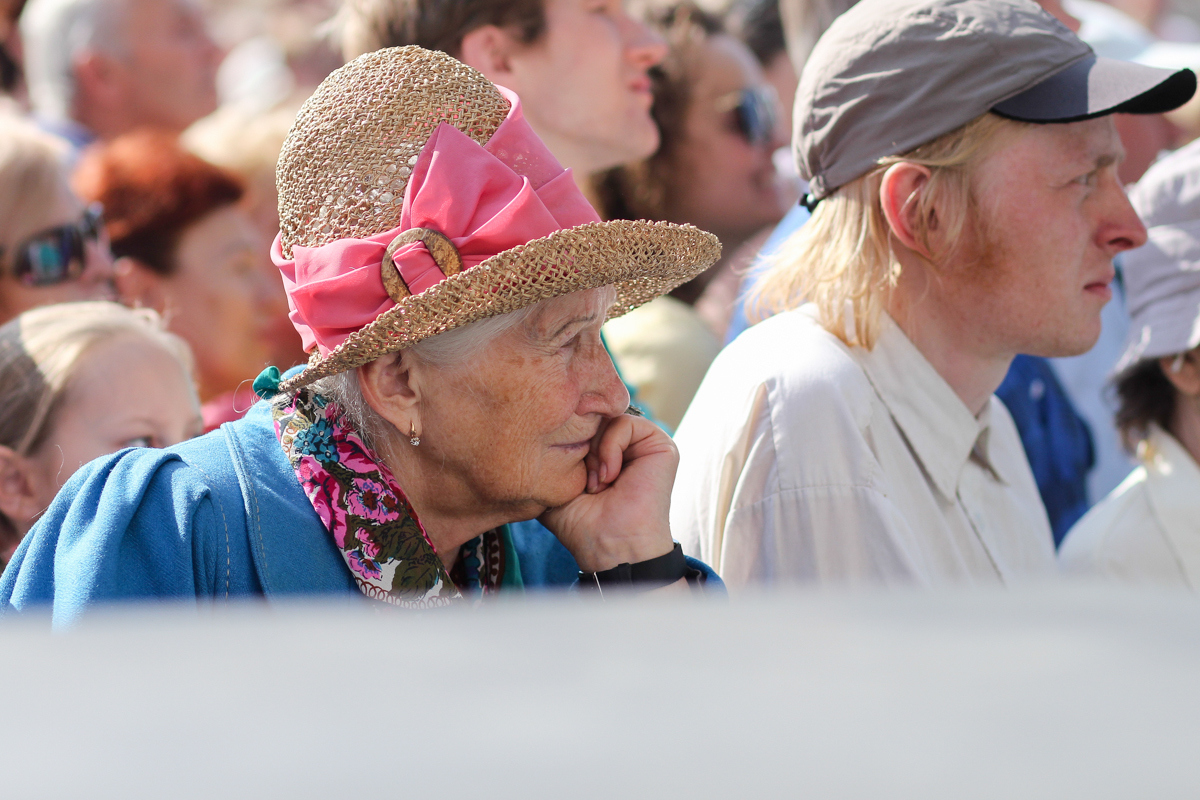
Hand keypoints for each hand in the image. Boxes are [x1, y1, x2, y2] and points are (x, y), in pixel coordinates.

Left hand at [539, 413, 676, 572]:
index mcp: (604, 453)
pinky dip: (609, 447)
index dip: (566, 441)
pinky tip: (610, 476)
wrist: (612, 547)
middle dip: (581, 446)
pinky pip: (624, 422)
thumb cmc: (583, 525)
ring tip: (597, 483)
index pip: (579, 422)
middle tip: (585, 483)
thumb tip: (540, 428)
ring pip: (606, 418)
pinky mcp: (661, 445)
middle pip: (592, 417)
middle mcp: (625, 446)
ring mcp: (643, 445)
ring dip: (595, 451)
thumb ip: (549, 456)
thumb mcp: (554, 484)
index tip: (567, 477)